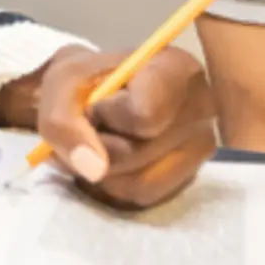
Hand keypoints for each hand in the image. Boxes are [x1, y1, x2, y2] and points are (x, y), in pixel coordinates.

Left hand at [0, 46, 216, 208]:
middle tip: (89, 128)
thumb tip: (94, 169)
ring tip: (98, 145)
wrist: (101, 94)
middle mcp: (201, 106)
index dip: (108, 115)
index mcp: (175, 68)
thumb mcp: (62, 83)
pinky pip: (145, 196)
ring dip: (104, 172)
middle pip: (136, 153)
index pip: (145, 114)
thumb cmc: (89, 81)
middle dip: (98, 147)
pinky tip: (113, 161)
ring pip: (140, 182)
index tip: (97, 103)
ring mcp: (200, 145)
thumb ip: (63, 119)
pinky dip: (118, 186)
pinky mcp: (190, 175)